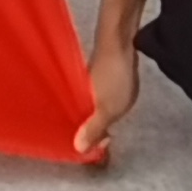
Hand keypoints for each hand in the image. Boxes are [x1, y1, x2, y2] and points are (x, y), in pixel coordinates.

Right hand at [76, 35, 138, 163]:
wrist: (120, 42)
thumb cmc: (114, 78)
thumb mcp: (109, 109)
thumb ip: (94, 128)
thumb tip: (77, 148)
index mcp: (74, 102)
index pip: (71, 126)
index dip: (84, 137)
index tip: (104, 141)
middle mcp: (74, 91)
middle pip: (76, 114)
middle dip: (88, 126)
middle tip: (107, 134)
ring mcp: (84, 81)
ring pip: (84, 103)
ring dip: (92, 112)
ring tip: (106, 120)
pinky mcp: (94, 74)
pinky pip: (92, 93)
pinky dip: (97, 101)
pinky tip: (106, 102)